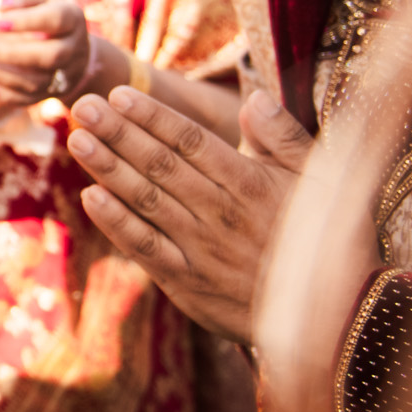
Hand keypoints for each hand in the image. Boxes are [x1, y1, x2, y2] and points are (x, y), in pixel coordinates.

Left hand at [0, 0, 92, 104]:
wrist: (66, 45)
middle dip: (11, 53)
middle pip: (49, 55)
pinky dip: (4, 93)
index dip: (25, 20)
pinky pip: (29, 99)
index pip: (54, 19)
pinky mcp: (51, 93)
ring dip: (1, 74)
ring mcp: (65, 74)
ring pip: (37, 81)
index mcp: (72, 18)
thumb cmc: (43, 13)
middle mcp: (74, 48)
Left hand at [65, 88, 312, 343]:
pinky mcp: (188, 282)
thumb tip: (254, 96)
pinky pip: (145, 247)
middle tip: (83, 106)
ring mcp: (201, 249)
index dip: (152, 116)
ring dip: (108, 168)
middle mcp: (221, 213)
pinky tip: (90, 196)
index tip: (118, 94)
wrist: (335, 317)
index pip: (190, 141)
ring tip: (77, 138)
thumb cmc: (326, 239)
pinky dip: (117, 222)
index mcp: (251, 183)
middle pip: (159, 164)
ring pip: (146, 199)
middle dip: (118, 132)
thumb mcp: (321, 181)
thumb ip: (284, 137)